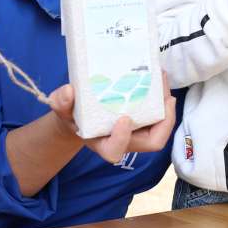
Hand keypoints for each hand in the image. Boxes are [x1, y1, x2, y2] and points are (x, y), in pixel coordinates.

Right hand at [47, 74, 176, 164]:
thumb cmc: (74, 114)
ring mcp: (138, 131)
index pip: (115, 151)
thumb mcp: (63, 109)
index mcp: (104, 144)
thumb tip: (68, 91)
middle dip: (164, 123)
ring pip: (161, 126)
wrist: (83, 111)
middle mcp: (126, 141)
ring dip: (166, 106)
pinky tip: (159, 76)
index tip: (124, 118)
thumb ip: (61, 103)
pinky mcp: (144, 119)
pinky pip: (160, 113)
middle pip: (152, 142)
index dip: (122, 138)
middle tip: (165, 98)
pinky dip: (162, 97)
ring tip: (162, 79)